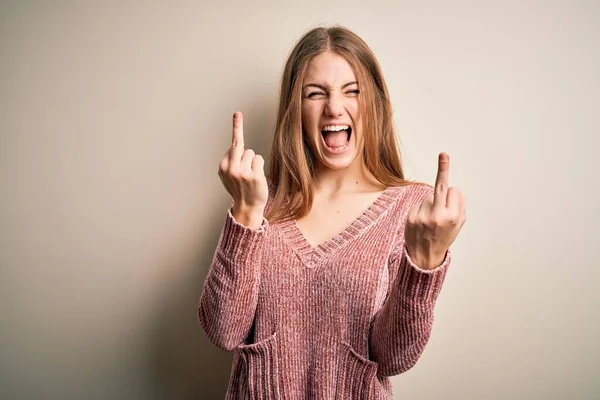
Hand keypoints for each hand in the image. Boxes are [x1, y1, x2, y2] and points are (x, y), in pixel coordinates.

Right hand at [218, 112, 268, 215]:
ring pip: (251, 153)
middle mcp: (231, 168)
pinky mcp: (254, 176)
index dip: (237, 128)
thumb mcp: (228, 176)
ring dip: (253, 161)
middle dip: (238, 128)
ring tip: (250, 174)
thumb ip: (230, 161)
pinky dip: (259, 166)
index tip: (237, 114)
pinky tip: (256, 177)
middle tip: (237, 114)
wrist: (247, 207)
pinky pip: (259, 160)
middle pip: (240, 145)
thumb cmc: (240, 189)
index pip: (233, 145)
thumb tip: (236, 147)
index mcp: (223, 167)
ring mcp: (242, 173)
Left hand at [404, 153, 466, 269]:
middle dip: (444, 169)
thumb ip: (459, 207)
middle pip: (441, 186)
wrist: (424, 256)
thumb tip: (452, 190)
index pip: (455, 192)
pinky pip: (419, 203)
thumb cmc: (443, 237)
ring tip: (431, 221)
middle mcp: (438, 215)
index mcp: (453, 217)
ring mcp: (423, 216)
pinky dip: (422, 209)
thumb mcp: (458, 225)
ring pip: (429, 196)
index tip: (453, 188)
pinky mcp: (411, 216)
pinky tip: (422, 222)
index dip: (454, 197)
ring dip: (432, 204)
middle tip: (444, 154)